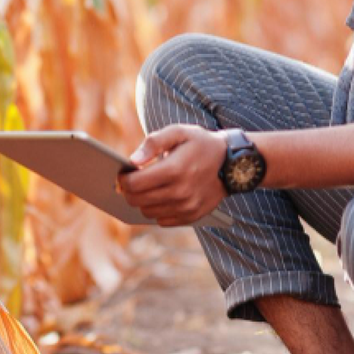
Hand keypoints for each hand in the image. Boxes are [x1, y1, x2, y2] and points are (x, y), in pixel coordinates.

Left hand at [114, 124, 229, 227]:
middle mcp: (180, 192)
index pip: (135, 184)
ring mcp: (187, 207)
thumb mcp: (178, 132)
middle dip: (128, 191)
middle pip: (138, 200)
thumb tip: (132, 160)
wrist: (232, 164)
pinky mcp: (192, 216)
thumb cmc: (200, 144)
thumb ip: (153, 142)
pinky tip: (160, 197)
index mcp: (174, 170)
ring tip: (145, 188)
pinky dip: (157, 210)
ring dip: (142, 201)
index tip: (121, 173)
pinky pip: (163, 221)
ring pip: (148, 212)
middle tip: (129, 181)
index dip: (123, 179)